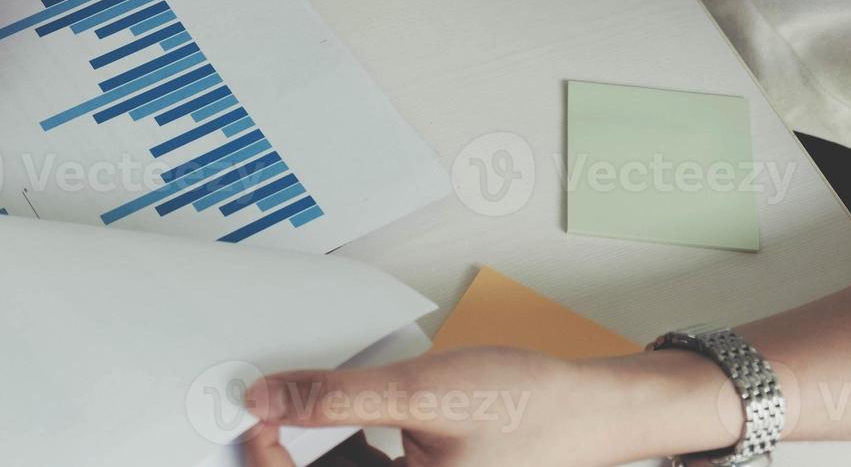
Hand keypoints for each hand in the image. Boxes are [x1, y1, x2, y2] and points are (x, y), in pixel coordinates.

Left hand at [242, 347, 739, 466]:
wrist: (596, 409)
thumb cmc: (530, 406)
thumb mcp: (421, 392)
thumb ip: (337, 397)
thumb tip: (269, 399)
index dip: (266, 457)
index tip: (255, 414)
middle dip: (292, 450)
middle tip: (271, 405)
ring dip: (321, 446)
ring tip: (304, 407)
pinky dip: (352, 444)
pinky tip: (352, 414)